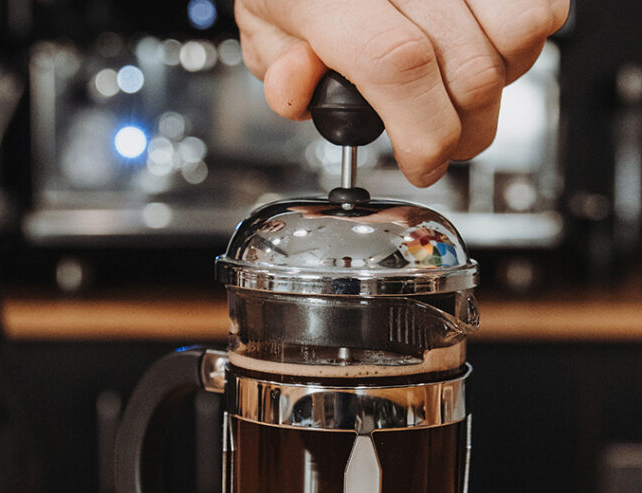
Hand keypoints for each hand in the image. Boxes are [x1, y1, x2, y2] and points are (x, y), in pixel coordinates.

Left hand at [235, 0, 568, 185]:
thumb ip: (280, 71)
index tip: (422, 163)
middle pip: (468, 66)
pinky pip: (543, 6)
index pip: (397, 64)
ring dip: (498, 84)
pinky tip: (480, 47)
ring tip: (457, 89)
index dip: (422, 134)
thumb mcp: (263, 22)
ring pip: (520, 34)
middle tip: (441, 146)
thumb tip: (307, 91)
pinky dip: (522, 42)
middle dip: (463, 131)